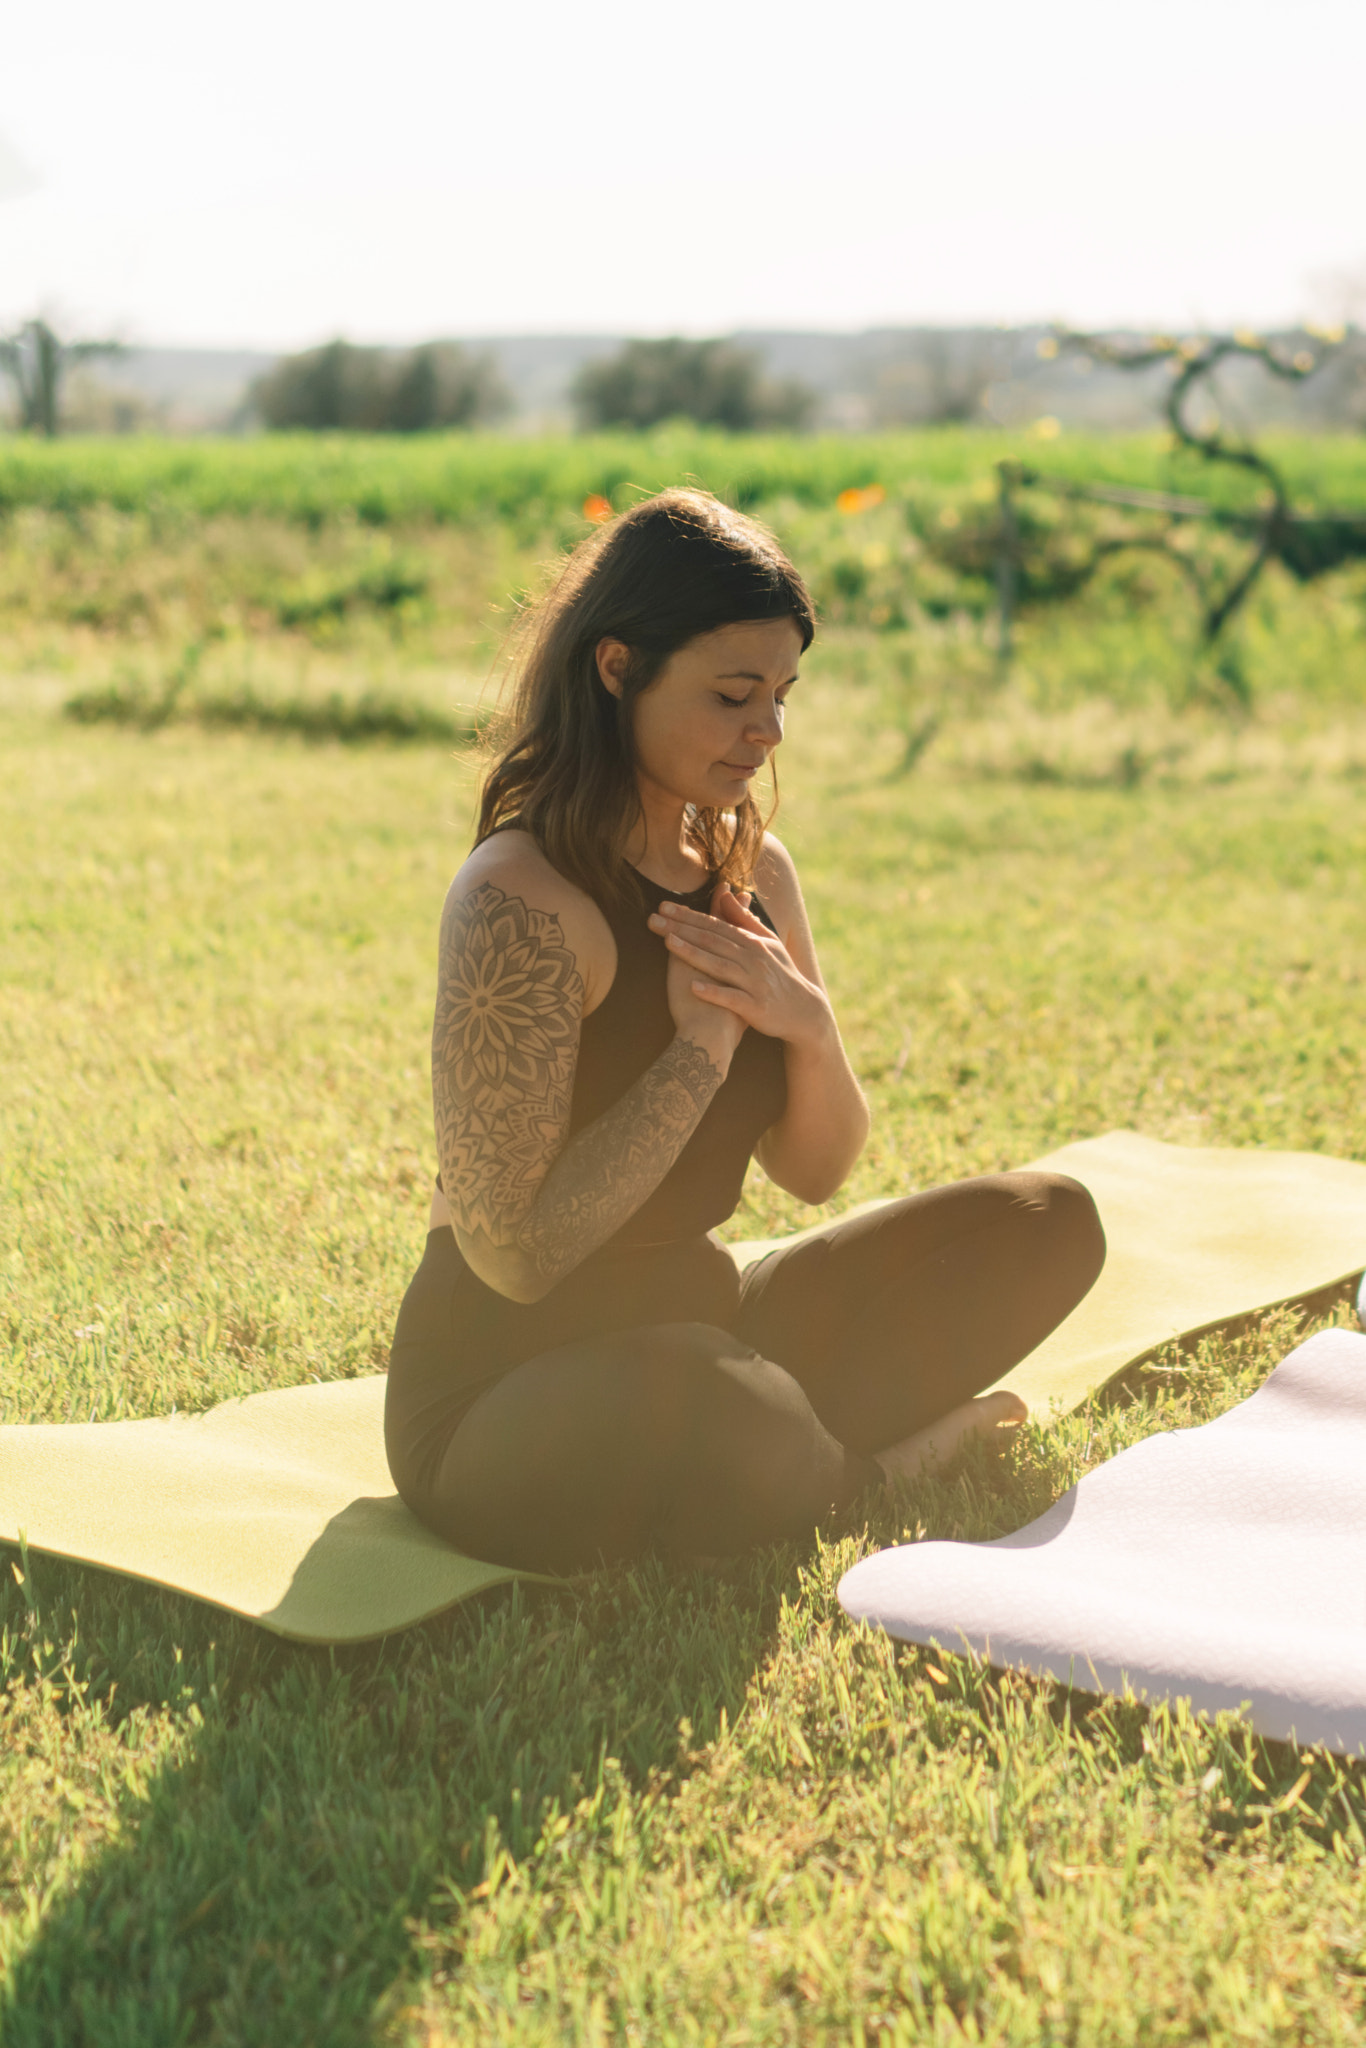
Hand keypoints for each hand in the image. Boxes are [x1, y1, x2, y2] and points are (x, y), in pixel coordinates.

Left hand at [649, 884, 834, 1050]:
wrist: (805, 1011)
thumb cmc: (781, 974)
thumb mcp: (767, 943)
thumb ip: (743, 919)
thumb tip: (725, 893)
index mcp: (752, 943)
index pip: (715, 925)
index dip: (688, 916)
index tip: (663, 907)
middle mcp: (753, 959)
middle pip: (712, 941)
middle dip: (681, 929)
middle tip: (653, 919)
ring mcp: (755, 983)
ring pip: (719, 965)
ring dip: (693, 954)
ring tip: (668, 943)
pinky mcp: (757, 1007)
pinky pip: (732, 998)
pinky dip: (714, 992)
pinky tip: (693, 987)